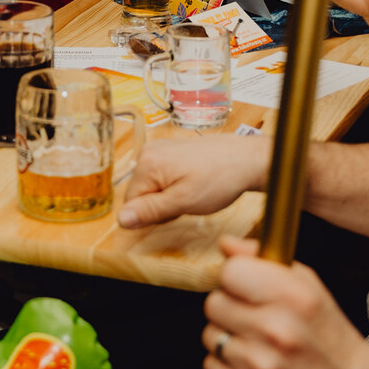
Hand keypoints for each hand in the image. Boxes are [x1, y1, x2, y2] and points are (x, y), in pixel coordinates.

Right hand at [118, 133, 270, 227]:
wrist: (248, 160)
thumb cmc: (219, 179)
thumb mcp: (183, 202)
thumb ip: (150, 211)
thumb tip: (120, 219)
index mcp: (147, 163)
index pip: (131, 202)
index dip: (152, 214)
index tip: (175, 210)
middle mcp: (149, 151)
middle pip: (141, 193)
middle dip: (161, 205)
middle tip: (187, 202)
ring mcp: (162, 148)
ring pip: (153, 186)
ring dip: (169, 197)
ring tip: (194, 192)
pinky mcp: (173, 150)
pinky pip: (164, 176)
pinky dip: (176, 186)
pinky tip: (195, 184)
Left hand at [204, 237, 368, 368]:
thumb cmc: (330, 336)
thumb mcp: (309, 287)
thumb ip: (263, 259)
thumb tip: (226, 243)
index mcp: (294, 298)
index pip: (230, 271)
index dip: (236, 277)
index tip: (246, 285)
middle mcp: (276, 331)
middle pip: (214, 303)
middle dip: (230, 307)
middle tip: (254, 317)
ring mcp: (260, 368)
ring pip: (210, 335)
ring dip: (228, 337)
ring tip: (257, 343)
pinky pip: (211, 366)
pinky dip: (227, 365)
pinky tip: (252, 365)